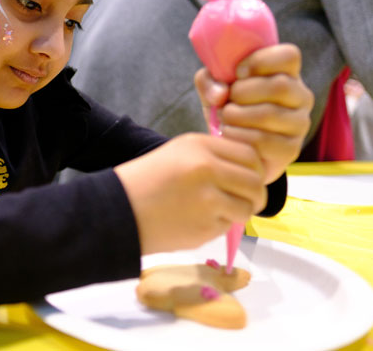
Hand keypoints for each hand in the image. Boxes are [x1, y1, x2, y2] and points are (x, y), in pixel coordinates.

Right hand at [115, 133, 266, 254]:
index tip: (248, 177)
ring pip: (247, 207)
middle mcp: (207, 168)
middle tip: (246, 200)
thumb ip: (214, 156)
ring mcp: (207, 198)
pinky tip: (199, 221)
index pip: (249, 155)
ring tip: (222, 212)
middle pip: (254, 182)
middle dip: (255, 194)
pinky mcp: (205, 226)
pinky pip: (229, 226)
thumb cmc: (148, 181)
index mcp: (200, 146)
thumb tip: (250, 171)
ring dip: (240, 212)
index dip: (254, 169)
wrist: (118, 211)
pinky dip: (220, 226)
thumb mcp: (179, 153)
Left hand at [195, 43, 312, 183]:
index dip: (259, 61)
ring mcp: (299, 124)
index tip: (237, 72)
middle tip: (227, 100)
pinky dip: (237, 135)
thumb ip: (209, 79)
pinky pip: (262, 140)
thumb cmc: (228, 106)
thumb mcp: (214, 86)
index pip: (289, 56)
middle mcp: (301, 97)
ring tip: (224, 117)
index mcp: (287, 73)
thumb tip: (220, 94)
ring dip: (236, 115)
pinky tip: (229, 133)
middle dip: (242, 92)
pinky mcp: (290, 149)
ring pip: (269, 114)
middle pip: (280, 86)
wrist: (233, 148)